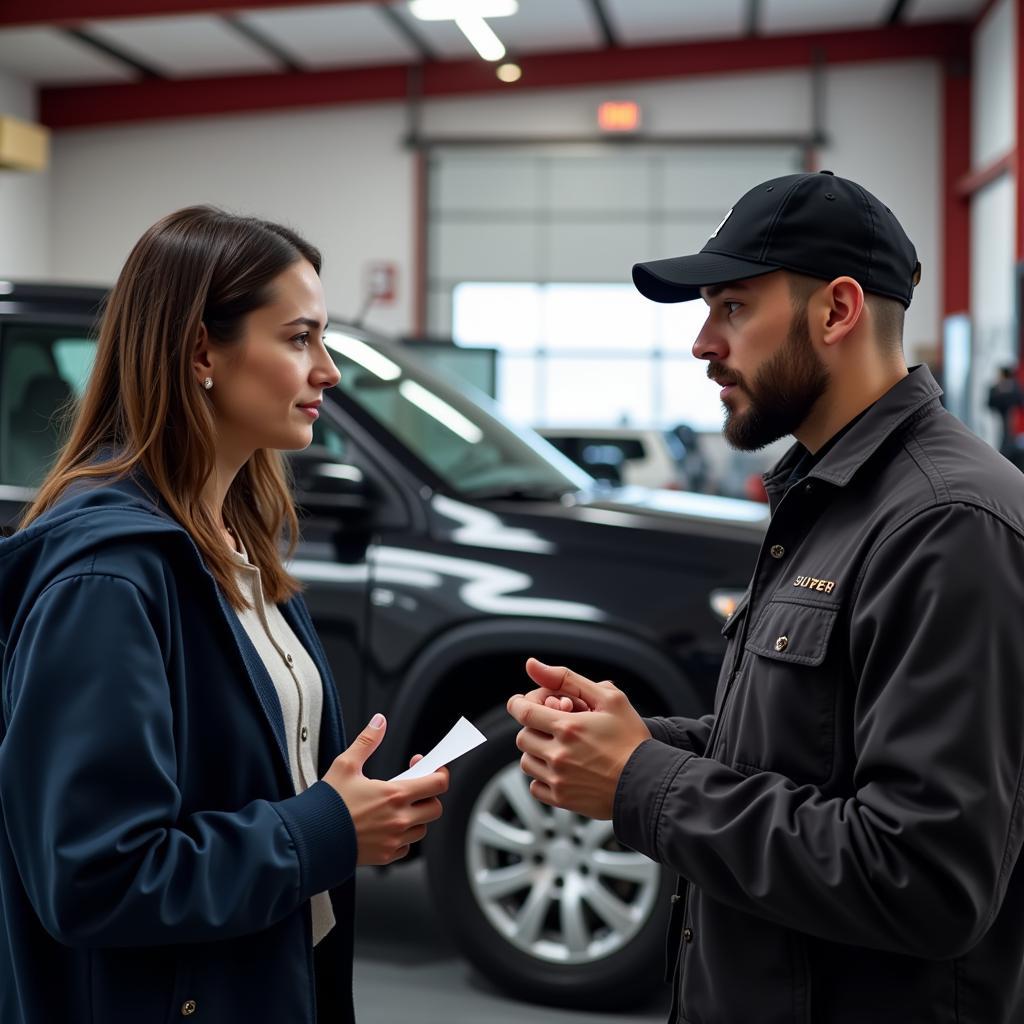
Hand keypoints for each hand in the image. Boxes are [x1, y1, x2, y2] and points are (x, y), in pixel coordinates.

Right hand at [323, 714, 448, 864]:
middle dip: (428, 796)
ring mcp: (393, 840)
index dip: (439, 773)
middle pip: (435, 808)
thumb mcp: (345, 765)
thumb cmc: (327, 804)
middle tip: (412, 788)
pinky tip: (386, 827)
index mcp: (394, 795)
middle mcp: (399, 820)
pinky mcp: (385, 856)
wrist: (309, 839)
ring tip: (396, 808)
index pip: (438, 784)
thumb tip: (379, 722)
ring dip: (416, 817)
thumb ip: (367, 741)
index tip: (431, 768)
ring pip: (422, 829)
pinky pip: (406, 848)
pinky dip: (402, 837)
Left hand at [506, 659, 650, 818]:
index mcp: (568, 727)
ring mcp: (559, 780)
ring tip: (559, 748)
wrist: (649, 782)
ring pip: (526, 762)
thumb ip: (567, 679)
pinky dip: (542, 777)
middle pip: (523, 737)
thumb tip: (532, 665)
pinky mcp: (562, 800)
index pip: (523, 711)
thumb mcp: (609, 698)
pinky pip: (535, 786)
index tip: (525, 704)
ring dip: (537, 752)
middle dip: (534, 728)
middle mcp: (559, 755)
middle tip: (553, 727)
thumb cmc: (632, 739)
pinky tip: (562, 770)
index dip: (519, 704)